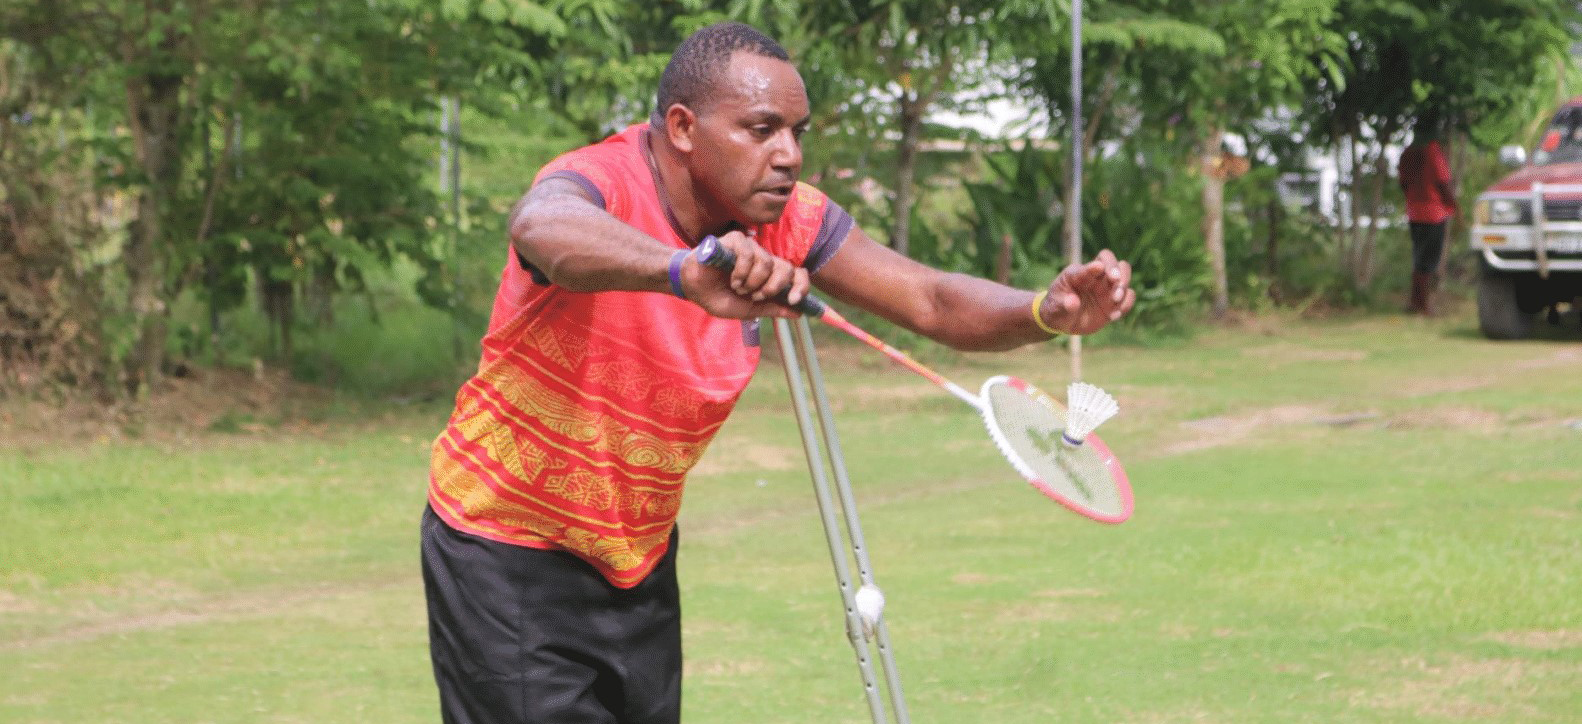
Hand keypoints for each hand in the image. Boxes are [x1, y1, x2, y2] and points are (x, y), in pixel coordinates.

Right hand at [681, 230, 809, 318]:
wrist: (694, 289)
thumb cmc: (719, 297)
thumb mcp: (749, 309)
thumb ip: (772, 308)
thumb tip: (799, 312)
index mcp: (770, 276)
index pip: (797, 274)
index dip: (801, 287)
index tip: (794, 300)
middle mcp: (764, 260)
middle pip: (786, 268)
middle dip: (773, 287)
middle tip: (755, 295)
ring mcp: (751, 248)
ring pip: (767, 262)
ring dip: (752, 281)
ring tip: (737, 286)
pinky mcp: (737, 239)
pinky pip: (749, 253)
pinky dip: (741, 271)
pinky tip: (732, 278)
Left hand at [1038, 249, 1135, 334]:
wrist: (1062, 321)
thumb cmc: (1056, 308)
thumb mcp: (1055, 307)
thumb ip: (1063, 304)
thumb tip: (1072, 302)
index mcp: (1080, 273)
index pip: (1096, 262)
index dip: (1100, 264)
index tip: (1099, 269)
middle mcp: (1097, 277)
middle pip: (1116, 263)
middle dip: (1119, 272)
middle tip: (1115, 283)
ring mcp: (1107, 289)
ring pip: (1125, 276)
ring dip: (1124, 287)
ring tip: (1114, 301)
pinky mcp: (1114, 302)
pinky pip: (1128, 297)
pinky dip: (1125, 304)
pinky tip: (1113, 316)